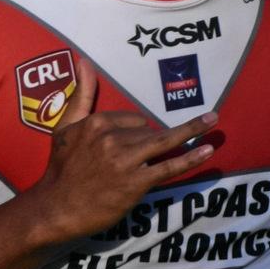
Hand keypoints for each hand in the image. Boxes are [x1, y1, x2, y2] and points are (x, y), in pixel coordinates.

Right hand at [21, 61, 217, 242]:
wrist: (56, 208)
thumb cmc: (61, 168)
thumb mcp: (65, 126)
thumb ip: (81, 94)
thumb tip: (83, 60)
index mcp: (98, 122)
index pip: (133, 118)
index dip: (135, 132)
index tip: (127, 147)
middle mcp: (113, 137)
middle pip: (148, 130)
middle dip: (149, 142)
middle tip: (133, 161)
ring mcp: (127, 160)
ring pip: (163, 142)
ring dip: (190, 132)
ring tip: (212, 121)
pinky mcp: (137, 182)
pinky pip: (169, 166)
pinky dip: (190, 158)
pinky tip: (207, 149)